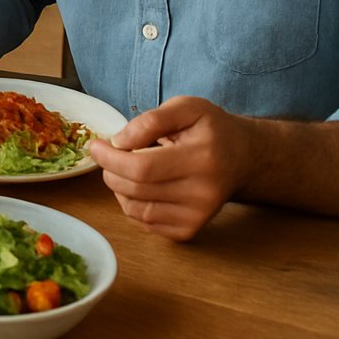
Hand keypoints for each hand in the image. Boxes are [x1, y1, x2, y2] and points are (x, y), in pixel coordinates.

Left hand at [89, 95, 248, 240]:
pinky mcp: (190, 230)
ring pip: (135, 210)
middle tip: (108, 154)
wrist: (243, 158)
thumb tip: (118, 142)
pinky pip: (144, 223)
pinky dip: (131, 204)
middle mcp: (203, 194)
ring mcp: (197, 217)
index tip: (95, 146)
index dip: (110, 158)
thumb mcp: (186, 108)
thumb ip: (151, 120)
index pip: (142, 167)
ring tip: (126, 168)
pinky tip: (139, 186)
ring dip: (118, 188)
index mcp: (202, 159)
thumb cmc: (211, 129)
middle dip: (110, 170)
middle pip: (135, 189)